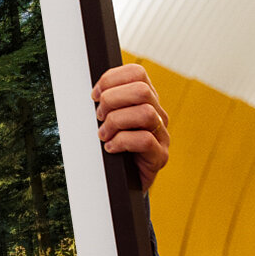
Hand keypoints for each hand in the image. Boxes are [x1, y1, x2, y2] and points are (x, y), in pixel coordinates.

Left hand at [92, 63, 169, 191]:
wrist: (122, 183)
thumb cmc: (112, 148)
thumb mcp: (107, 120)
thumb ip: (105, 104)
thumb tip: (92, 93)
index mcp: (145, 100)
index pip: (136, 73)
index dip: (111, 79)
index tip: (94, 95)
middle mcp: (158, 114)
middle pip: (141, 90)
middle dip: (112, 100)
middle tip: (99, 117)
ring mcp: (162, 135)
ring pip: (145, 113)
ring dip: (116, 122)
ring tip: (103, 135)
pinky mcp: (160, 156)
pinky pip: (145, 140)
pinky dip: (121, 142)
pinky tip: (110, 148)